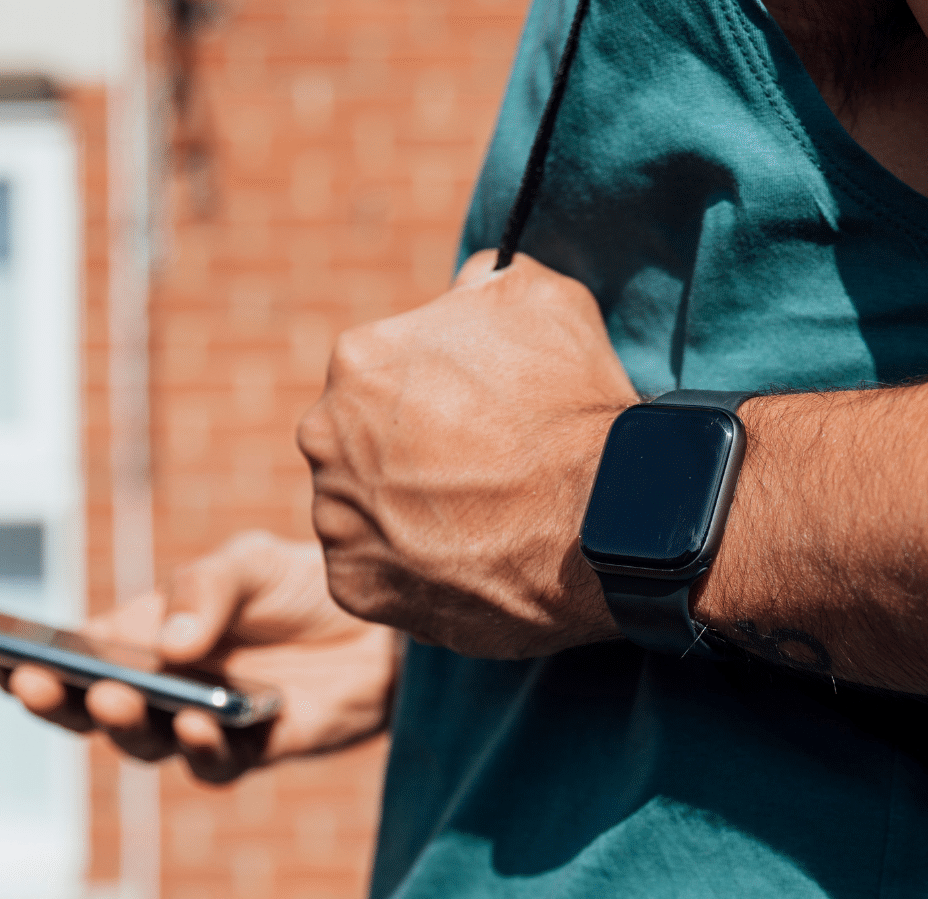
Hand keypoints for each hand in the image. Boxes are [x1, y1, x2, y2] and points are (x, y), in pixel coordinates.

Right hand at [0, 532, 397, 784]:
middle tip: (37, 680)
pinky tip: (204, 725)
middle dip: (57, 700)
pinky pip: (214, 766)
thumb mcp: (249, 564)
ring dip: (124, 725)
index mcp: (140, 638)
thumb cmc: (301, 587)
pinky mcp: (254, 752)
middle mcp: (162, 688)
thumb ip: (207, 591)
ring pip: (144, 744)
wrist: (383, 625)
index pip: (67, 657)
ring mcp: (202, 724)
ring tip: (116, 697)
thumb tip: (170, 643)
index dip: (22, 663)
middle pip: (89, 711)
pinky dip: (203, 750)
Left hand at [296, 250, 641, 657]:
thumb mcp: (540, 298)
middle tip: (479, 470)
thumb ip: (483, 283)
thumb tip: (468, 286)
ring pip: (363, 508)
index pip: (386, 369)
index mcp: (358, 360)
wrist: (602, 524)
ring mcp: (335, 519)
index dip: (438, 391)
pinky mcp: (355, 587)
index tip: (479, 415)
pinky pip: (376, 573)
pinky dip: (412, 570)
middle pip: (361, 440)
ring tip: (476, 521)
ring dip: (406, 512)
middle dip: (410, 452)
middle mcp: (324, 437)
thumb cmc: (572, 410)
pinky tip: (466, 559)